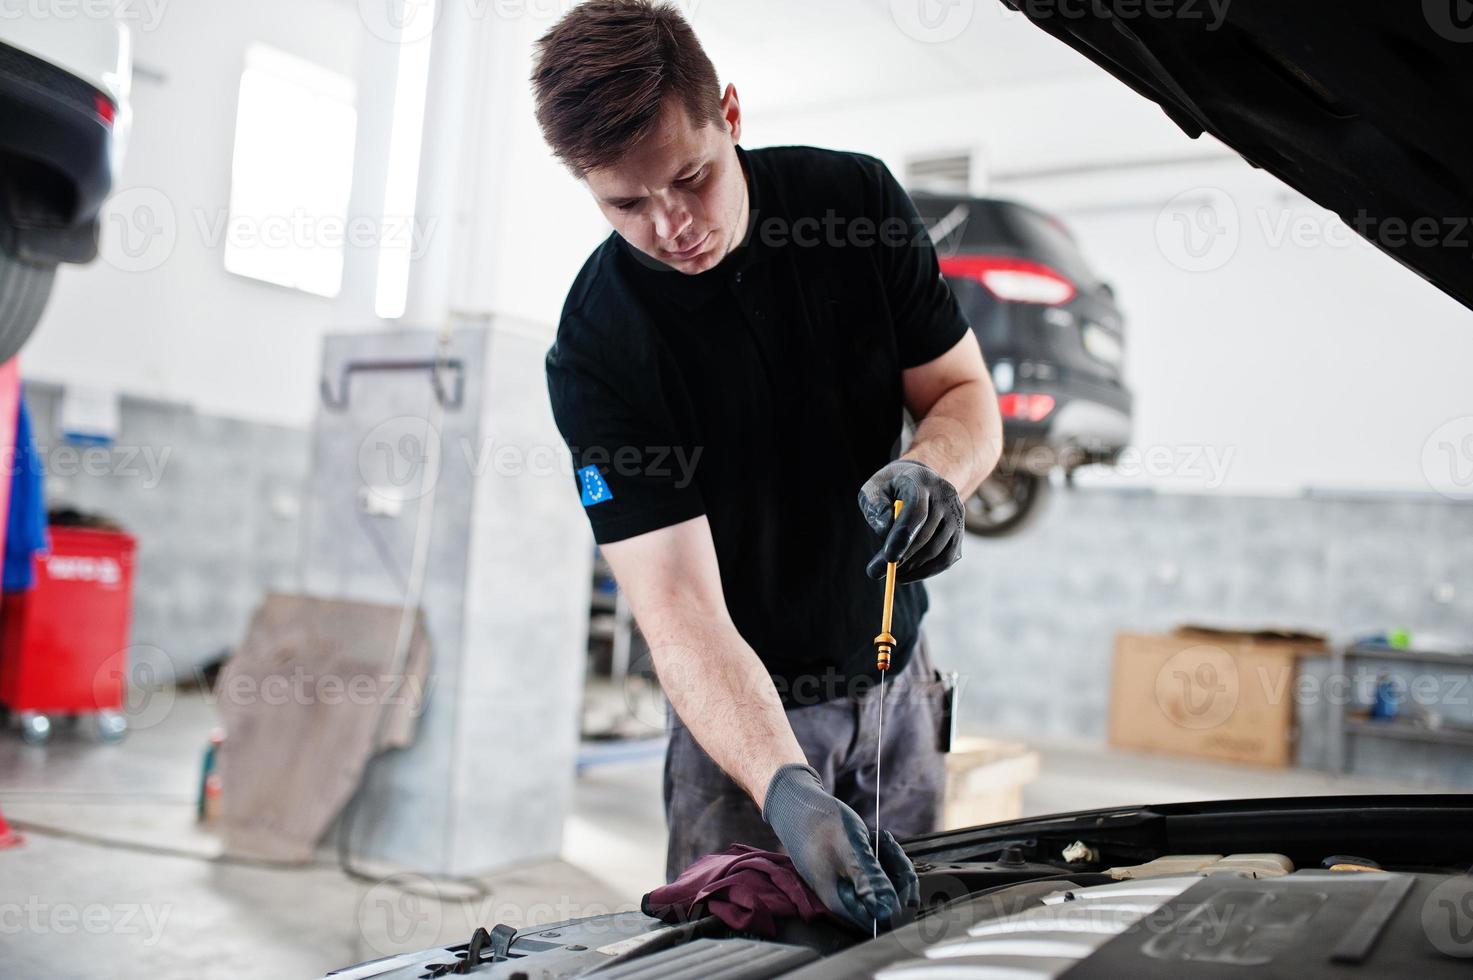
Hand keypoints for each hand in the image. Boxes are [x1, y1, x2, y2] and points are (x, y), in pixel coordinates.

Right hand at [762, 764, 917, 927]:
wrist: (798, 807)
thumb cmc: (822, 824)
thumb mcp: (850, 848)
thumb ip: (869, 880)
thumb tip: (889, 911)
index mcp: (843, 903)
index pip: (888, 916)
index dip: (901, 892)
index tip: (896, 859)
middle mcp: (846, 903)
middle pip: (890, 902)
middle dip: (898, 872)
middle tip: (886, 841)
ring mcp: (847, 891)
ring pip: (886, 888)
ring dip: (891, 862)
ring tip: (879, 837)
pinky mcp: (850, 880)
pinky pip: (877, 877)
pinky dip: (883, 858)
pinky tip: (876, 838)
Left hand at [858, 460, 963, 581]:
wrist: (920, 480)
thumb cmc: (891, 487)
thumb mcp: (874, 489)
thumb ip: (875, 507)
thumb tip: (885, 532)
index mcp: (921, 481)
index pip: (916, 512)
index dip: (901, 538)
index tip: (886, 559)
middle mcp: (945, 496)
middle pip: (926, 535)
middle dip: (902, 558)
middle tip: (876, 572)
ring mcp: (956, 514)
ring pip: (937, 551)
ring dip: (913, 568)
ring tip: (891, 573)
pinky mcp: (960, 531)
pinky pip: (946, 559)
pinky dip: (927, 571)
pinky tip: (908, 574)